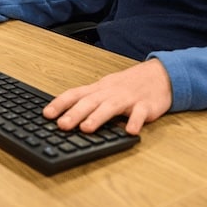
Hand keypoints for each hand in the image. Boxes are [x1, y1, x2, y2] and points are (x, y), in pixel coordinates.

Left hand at [42, 59, 171, 135]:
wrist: (160, 75)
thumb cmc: (128, 85)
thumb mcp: (106, 88)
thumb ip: (89, 100)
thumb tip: (64, 114)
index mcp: (99, 89)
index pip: (76, 94)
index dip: (60, 103)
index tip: (46, 114)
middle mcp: (110, 92)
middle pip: (90, 101)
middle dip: (75, 113)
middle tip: (61, 125)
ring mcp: (128, 98)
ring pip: (111, 107)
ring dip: (98, 117)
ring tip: (86, 128)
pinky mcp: (146, 106)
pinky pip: (140, 114)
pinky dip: (135, 122)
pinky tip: (130, 131)